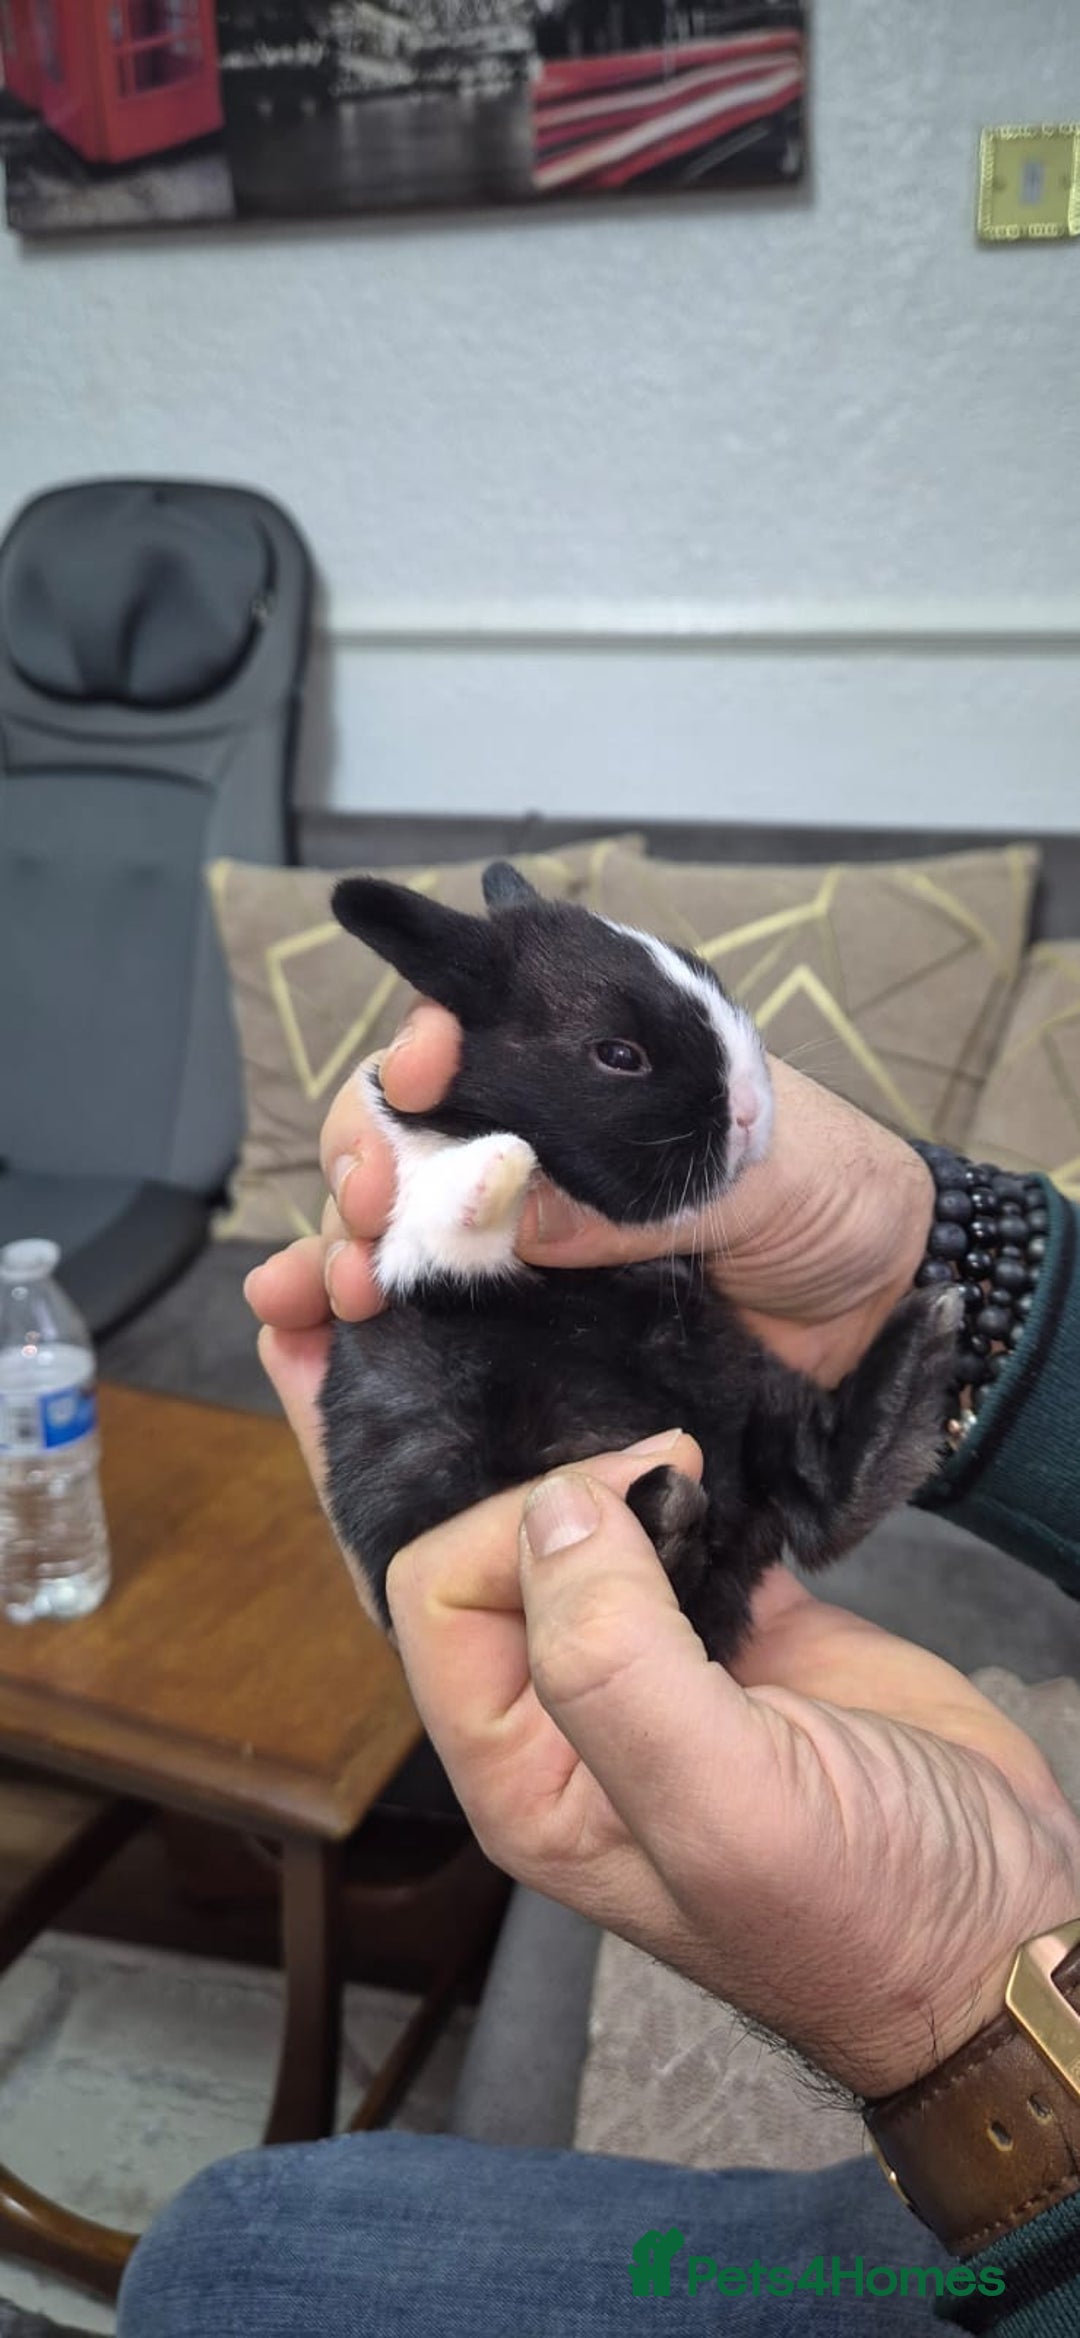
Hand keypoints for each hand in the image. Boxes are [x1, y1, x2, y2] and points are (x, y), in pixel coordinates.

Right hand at [245, 1004, 935, 1387]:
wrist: (883, 1297)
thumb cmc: (833, 1189)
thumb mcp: (748, 1172)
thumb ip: (631, 1199)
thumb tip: (504, 1216)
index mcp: (588, 1069)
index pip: (475, 1030)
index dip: (426, 1045)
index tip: (419, 1074)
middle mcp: (537, 1140)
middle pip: (407, 1128)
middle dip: (364, 1152)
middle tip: (369, 1201)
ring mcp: (528, 1229)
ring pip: (401, 1220)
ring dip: (347, 1242)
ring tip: (329, 1284)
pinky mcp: (532, 1315)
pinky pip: (437, 1307)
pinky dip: (373, 1313)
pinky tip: (328, 1327)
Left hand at [381, 1452, 1079, 2099]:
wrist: (1005, 1927)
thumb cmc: (865, 1913)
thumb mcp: (725, 1805)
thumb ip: (614, 1661)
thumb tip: (554, 1509)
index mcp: (527, 1775)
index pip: (438, 1599)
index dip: (511, 1528)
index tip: (625, 1504)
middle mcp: (572, 1719)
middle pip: (498, 1552)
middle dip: (563, 1486)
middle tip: (666, 1466)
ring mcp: (658, 1667)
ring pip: (583, 1530)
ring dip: (627, 1477)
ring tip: (698, 1467)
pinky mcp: (741, 1630)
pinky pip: (680, 1526)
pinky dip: (698, 1487)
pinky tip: (736, 1487)